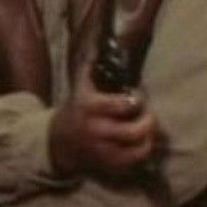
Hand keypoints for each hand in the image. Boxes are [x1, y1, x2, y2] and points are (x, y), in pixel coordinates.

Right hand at [49, 61, 158, 180]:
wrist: (57, 143)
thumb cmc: (75, 109)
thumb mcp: (79, 87)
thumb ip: (91, 66)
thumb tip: (99, 40)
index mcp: (90, 107)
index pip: (124, 104)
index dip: (137, 99)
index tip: (137, 95)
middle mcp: (96, 131)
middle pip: (135, 130)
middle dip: (149, 120)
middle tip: (148, 114)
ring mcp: (103, 151)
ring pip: (139, 148)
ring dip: (149, 137)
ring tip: (147, 128)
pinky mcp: (109, 165)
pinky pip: (136, 162)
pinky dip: (143, 151)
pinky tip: (141, 142)